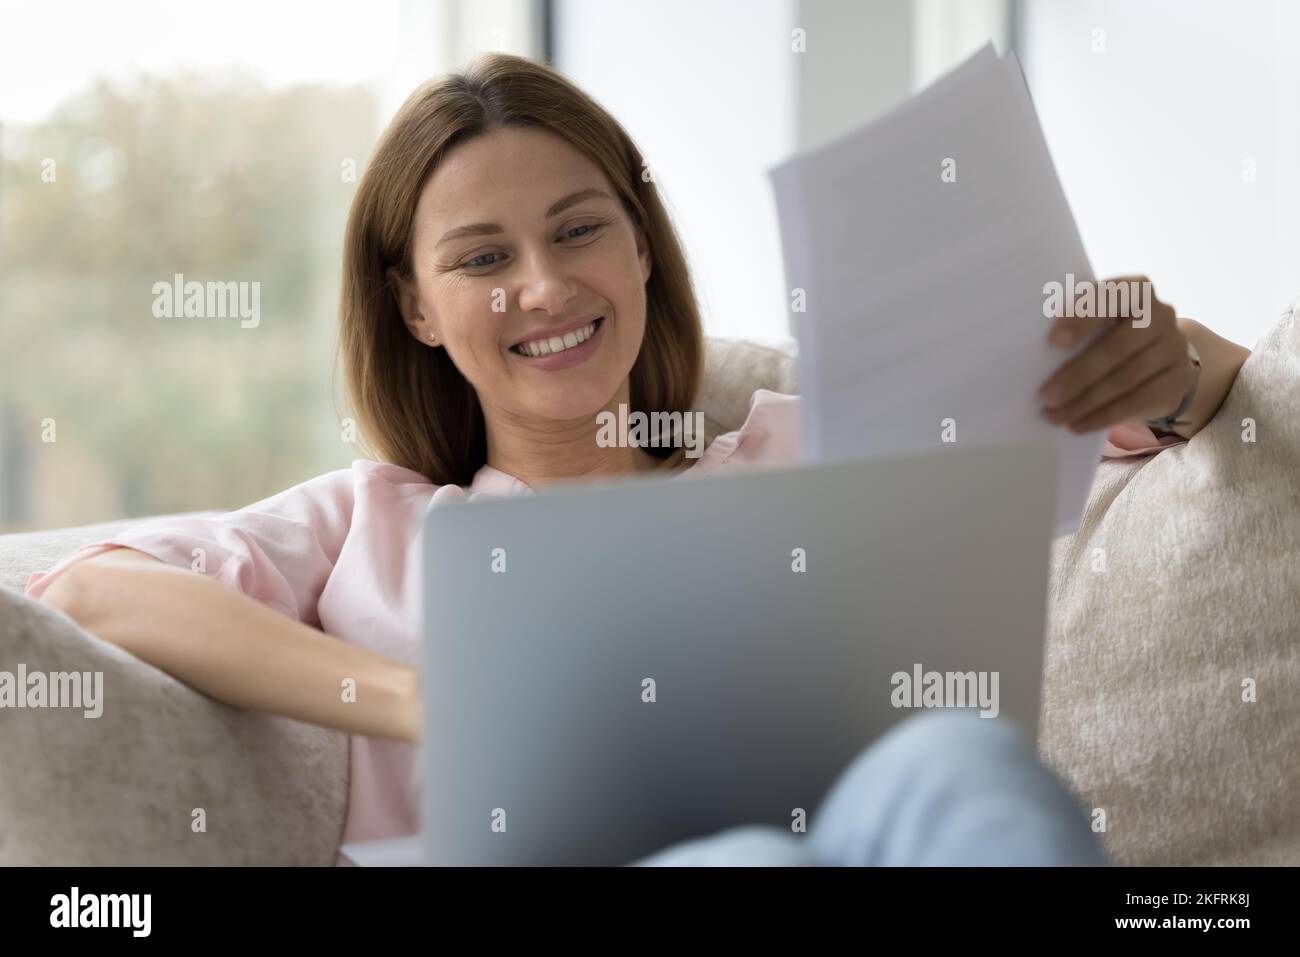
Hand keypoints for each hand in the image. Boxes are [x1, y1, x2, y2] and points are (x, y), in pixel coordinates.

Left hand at [1038, 275, 1195, 432]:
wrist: (1156, 358)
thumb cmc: (1109, 334)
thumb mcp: (1095, 322)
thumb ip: (1074, 327)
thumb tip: (1032, 355)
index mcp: (1135, 289)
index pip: (1111, 296)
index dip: (1083, 317)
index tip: (1054, 342)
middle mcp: (1161, 314)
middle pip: (1119, 346)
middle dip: (1078, 374)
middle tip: (1047, 397)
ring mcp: (1174, 347)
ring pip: (1126, 378)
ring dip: (1086, 402)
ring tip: (1055, 416)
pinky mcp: (1177, 380)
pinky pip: (1138, 401)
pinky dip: (1104, 416)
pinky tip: (1078, 425)